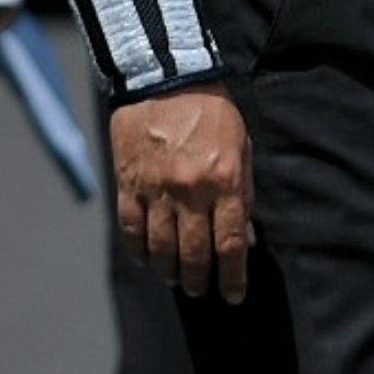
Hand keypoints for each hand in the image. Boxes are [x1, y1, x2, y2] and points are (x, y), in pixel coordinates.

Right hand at [111, 83, 251, 302]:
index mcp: (223, 180)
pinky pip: (131, 229)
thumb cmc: (211, 110)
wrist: (165, 78)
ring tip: (178, 280)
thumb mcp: (241, 146)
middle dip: (201, 279)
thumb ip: (244, 192)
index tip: (235, 295)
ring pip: (160, 248)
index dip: (233, 275)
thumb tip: (246, 237)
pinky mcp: (128, 185)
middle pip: (194, 252)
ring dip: (170, 271)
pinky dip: (139, 251)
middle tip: (203, 291)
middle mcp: (189, 191)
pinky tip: (147, 260)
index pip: (230, 242)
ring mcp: (155, 190)